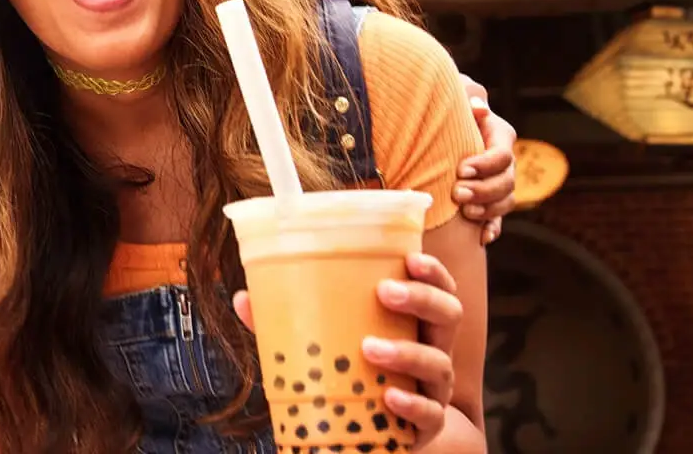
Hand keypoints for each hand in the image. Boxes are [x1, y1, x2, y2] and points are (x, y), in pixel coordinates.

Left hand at [233, 254, 462, 447]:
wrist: (375, 437)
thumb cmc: (351, 375)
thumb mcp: (325, 344)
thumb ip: (287, 322)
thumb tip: (243, 298)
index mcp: (412, 323)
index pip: (438, 288)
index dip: (433, 272)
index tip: (411, 257)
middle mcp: (432, 351)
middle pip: (449, 316)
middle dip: (423, 299)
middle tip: (386, 292)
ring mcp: (433, 390)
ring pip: (440, 366)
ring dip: (408, 353)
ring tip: (370, 348)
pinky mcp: (425, 427)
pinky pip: (430, 417)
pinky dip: (412, 406)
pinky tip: (389, 396)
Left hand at [455, 75, 515, 243]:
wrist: (429, 123)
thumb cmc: (440, 103)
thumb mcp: (452, 91)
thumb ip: (466, 95)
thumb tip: (479, 110)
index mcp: (498, 135)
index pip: (502, 155)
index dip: (485, 164)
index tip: (461, 169)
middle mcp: (503, 161)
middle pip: (507, 182)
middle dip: (484, 191)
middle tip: (457, 194)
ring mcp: (497, 182)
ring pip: (505, 202)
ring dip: (489, 210)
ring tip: (465, 213)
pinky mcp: (487, 200)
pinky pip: (497, 219)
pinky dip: (492, 228)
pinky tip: (482, 238)